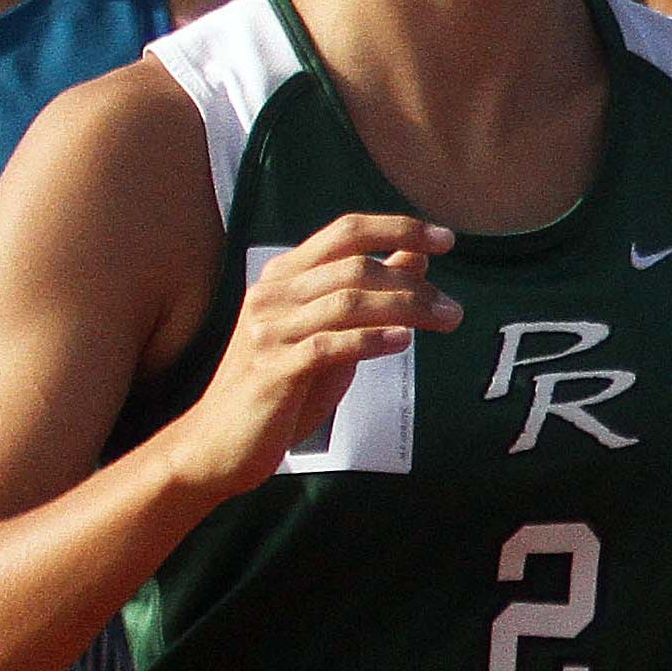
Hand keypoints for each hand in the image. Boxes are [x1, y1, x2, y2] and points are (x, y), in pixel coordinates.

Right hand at [163, 212, 458, 498]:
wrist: (218, 442)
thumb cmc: (282, 385)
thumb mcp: (330, 332)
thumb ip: (367, 294)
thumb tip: (414, 255)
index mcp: (284, 276)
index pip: (345, 232)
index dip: (398, 228)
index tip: (447, 238)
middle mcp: (272, 295)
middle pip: (354, 266)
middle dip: (413, 283)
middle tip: (453, 309)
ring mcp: (268, 332)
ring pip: (346, 302)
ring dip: (406, 309)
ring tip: (446, 322)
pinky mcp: (272, 371)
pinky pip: (327, 346)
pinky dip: (371, 340)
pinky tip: (403, 342)